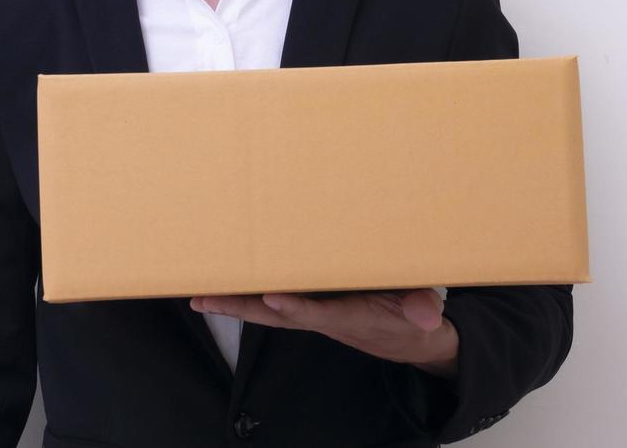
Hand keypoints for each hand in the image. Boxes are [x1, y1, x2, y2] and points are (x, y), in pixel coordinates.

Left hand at [190, 288, 458, 377]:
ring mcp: (315, 313)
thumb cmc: (412, 316)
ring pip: (269, 310)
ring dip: (235, 303)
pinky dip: (250, 296)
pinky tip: (225, 288)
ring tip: (199, 295)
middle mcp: (325, 318)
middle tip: (204, 298)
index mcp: (352, 318)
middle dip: (242, 308)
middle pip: (277, 315)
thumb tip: (428, 316)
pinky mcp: (313, 306)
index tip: (273, 297)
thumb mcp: (424, 311)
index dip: (297, 308)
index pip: (319, 313)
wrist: (410, 338)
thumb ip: (423, 309)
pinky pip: (275, 302)